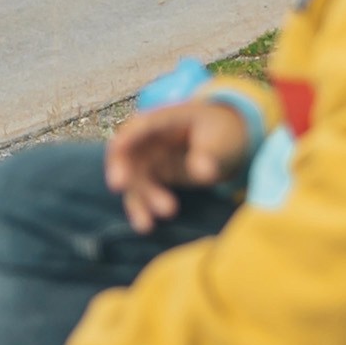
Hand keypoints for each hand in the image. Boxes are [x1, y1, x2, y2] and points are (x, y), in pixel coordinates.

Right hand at [102, 96, 253, 232]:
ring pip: (134, 179)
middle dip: (120, 167)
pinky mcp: (153, 179)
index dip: (127, 135)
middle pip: (126, 152)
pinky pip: (141, 194)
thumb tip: (201, 172)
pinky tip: (146, 226)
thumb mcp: (220, 139)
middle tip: (118, 185)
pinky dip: (142, 209)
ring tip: (154, 219)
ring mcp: (150, 159)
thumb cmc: (221, 132)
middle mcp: (150, 139)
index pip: (141, 124)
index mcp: (165, 118)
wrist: (228, 142)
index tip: (117, 148)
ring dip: (140, 198)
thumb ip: (208, 152)